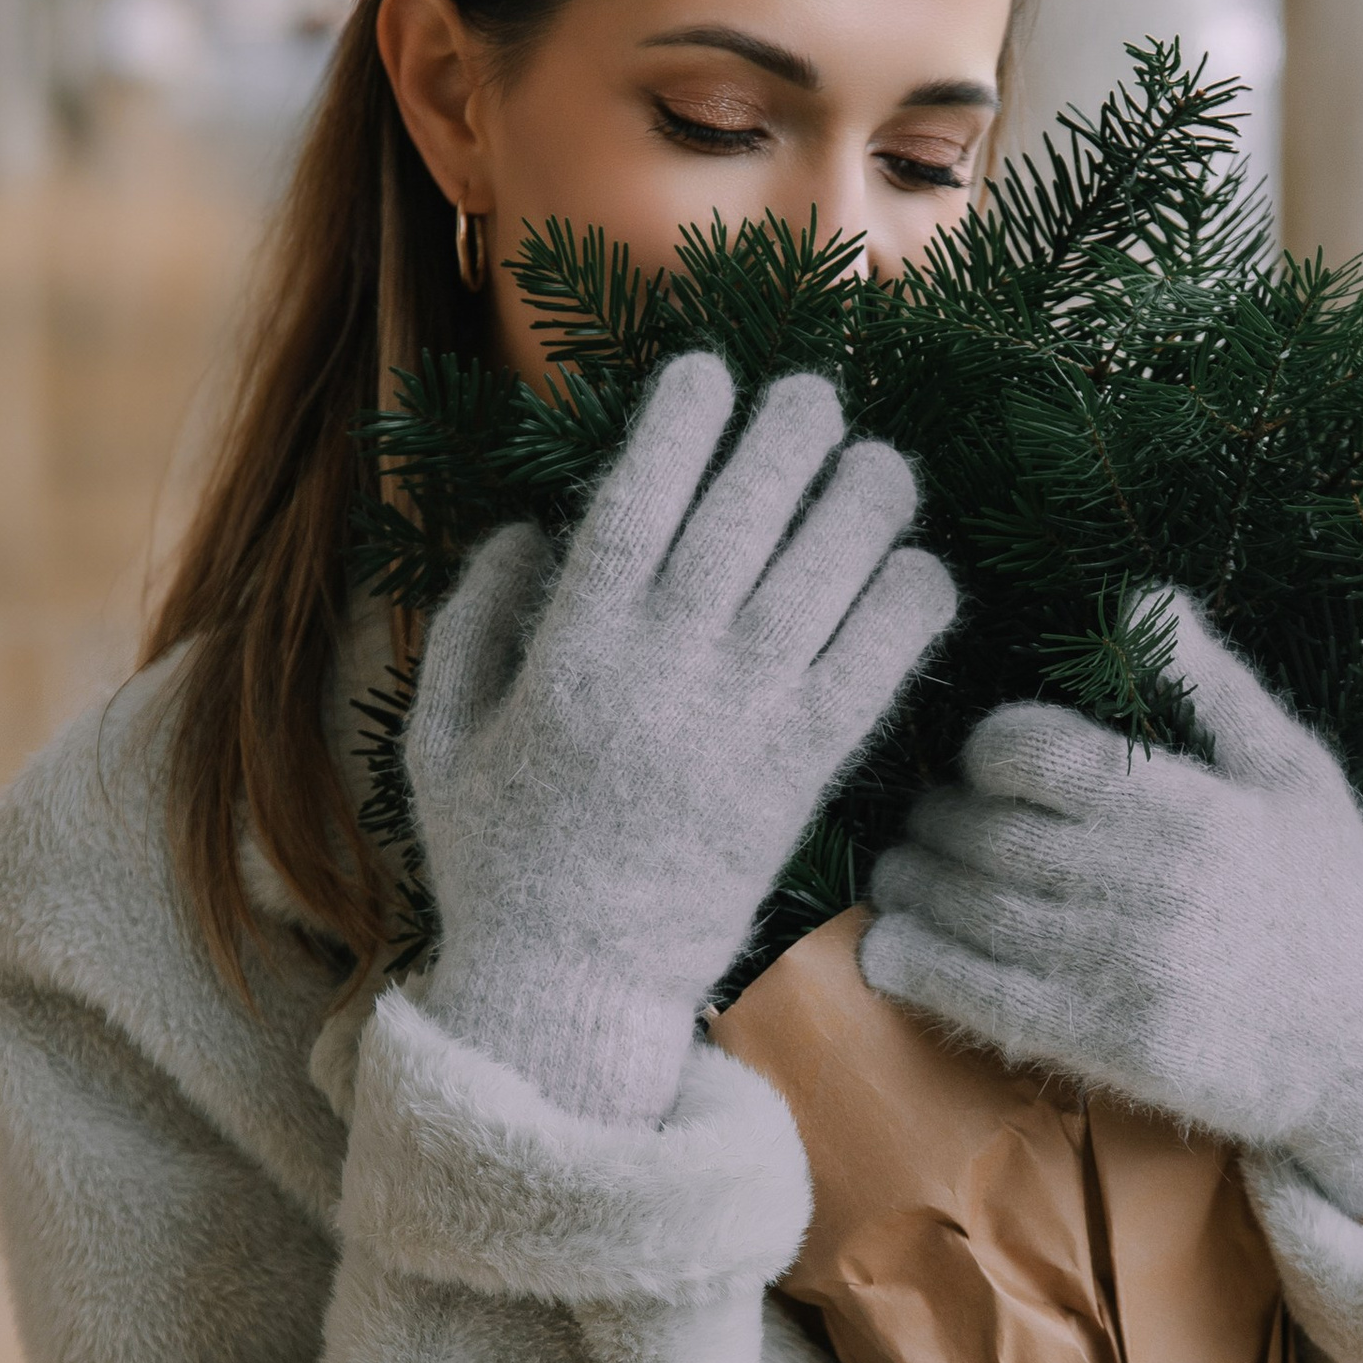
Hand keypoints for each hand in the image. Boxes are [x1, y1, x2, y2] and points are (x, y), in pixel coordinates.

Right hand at [405, 354, 953, 1120]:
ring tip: (883, 462)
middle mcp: (663, 673)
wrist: (573, 993)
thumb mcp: (442, 737)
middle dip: (791, 432)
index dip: (682, 419)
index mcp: (570, 652)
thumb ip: (475, 622)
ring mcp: (742, 725)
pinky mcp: (803, 780)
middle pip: (748, 513)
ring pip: (826, 575)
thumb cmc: (499, 862)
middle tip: (817, 394)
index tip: (708, 369)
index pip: (638, 498)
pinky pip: (876, 671)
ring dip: (866, 501)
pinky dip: (909, 609)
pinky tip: (920, 570)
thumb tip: (530, 526)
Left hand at [860, 595, 1362, 1220]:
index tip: (988, 766)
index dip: (987, 750)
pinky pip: (977, 995)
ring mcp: (1120, 967)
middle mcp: (1145, 881)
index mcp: (1185, 803)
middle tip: (921, 819)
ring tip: (900, 875)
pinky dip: (915, 965)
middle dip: (935, 818)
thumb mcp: (1297, 771)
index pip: (1026, 751)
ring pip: (965, 909)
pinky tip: (891, 947)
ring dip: (910, 887)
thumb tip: (1145, 600)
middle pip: (981, 830)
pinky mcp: (1105, 1043)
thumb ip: (1214, 686)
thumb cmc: (1338, 896)